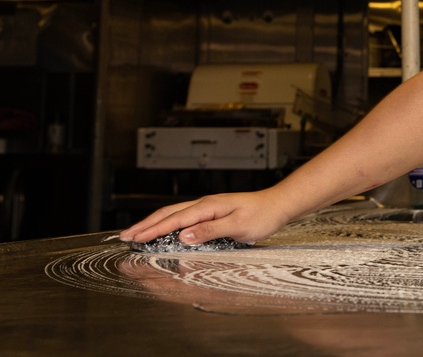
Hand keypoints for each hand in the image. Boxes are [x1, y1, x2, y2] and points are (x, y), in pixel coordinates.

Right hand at [118, 188, 291, 245]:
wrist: (278, 205)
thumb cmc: (263, 215)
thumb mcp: (238, 226)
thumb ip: (210, 231)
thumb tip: (184, 236)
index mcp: (208, 206)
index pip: (175, 219)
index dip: (153, 229)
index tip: (134, 237)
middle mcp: (205, 204)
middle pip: (168, 213)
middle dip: (145, 225)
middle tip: (124, 236)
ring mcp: (208, 207)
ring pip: (174, 214)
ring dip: (154, 223)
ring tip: (136, 232)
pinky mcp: (212, 212)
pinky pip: (184, 217)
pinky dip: (168, 223)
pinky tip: (164, 229)